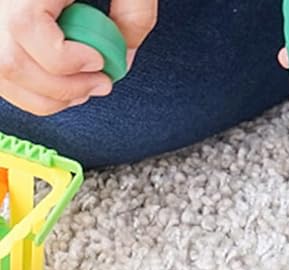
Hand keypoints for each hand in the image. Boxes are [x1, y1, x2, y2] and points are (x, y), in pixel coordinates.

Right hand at [0, 0, 155, 115]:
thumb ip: (135, 14)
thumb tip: (122, 59)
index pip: (24, 26)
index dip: (63, 57)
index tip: (97, 59)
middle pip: (9, 61)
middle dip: (61, 87)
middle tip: (101, 82)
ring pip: (3, 74)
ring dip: (49, 96)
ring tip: (86, 87)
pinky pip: (3, 75)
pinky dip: (35, 91)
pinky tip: (66, 85)